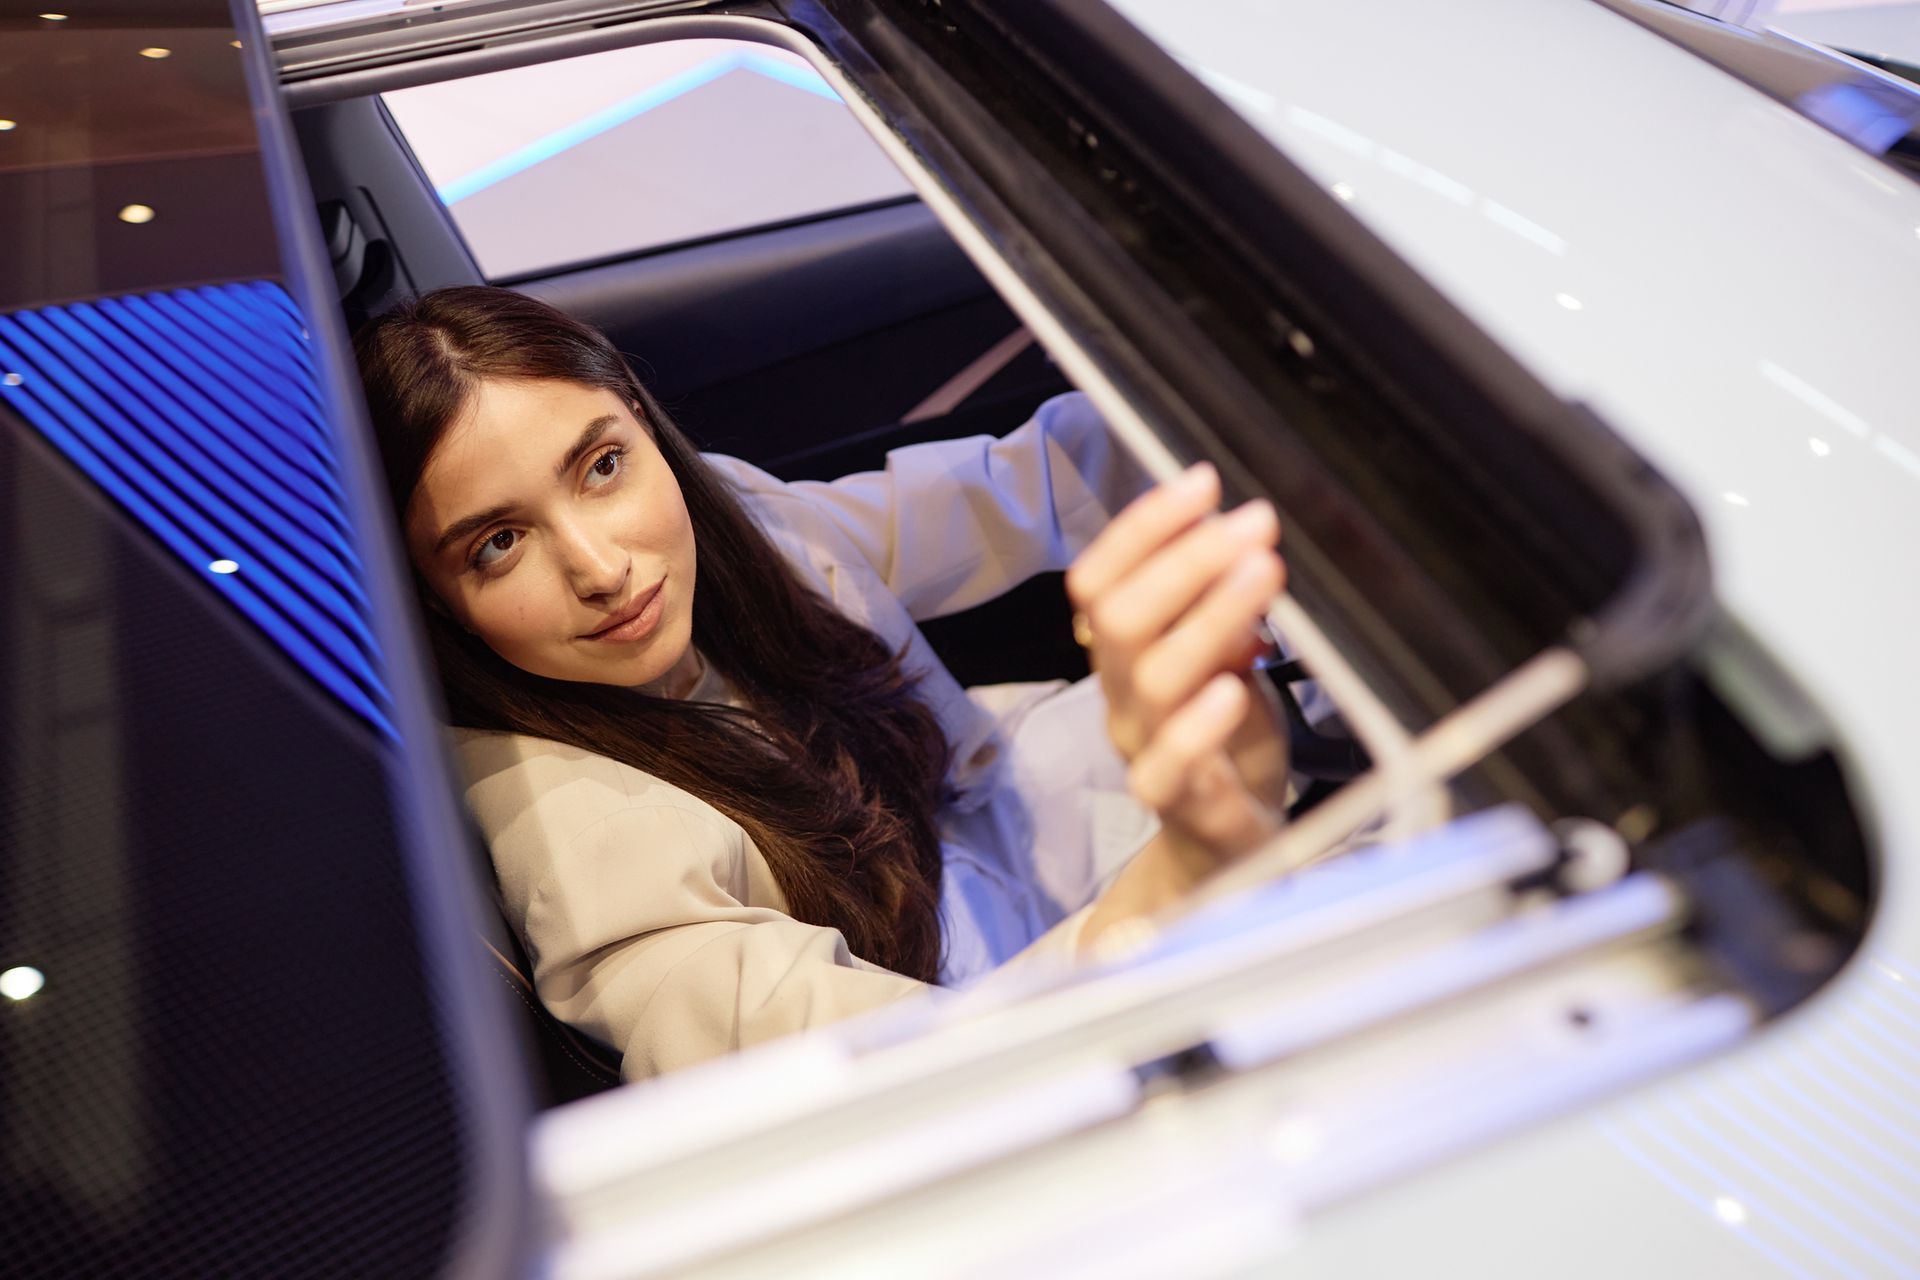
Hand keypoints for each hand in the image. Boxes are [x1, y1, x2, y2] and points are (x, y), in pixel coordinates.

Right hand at [1066, 463, 1290, 866]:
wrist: (1232, 840)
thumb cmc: (1228, 739)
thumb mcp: (1229, 656)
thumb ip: (1225, 606)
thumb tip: (1243, 537)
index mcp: (1124, 652)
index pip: (1100, 579)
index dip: (1142, 527)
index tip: (1201, 482)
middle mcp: (1122, 694)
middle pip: (1121, 617)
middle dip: (1186, 560)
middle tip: (1254, 525)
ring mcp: (1143, 747)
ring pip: (1152, 676)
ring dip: (1209, 616)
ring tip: (1265, 574)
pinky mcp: (1179, 800)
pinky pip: (1167, 765)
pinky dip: (1199, 724)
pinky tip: (1235, 687)